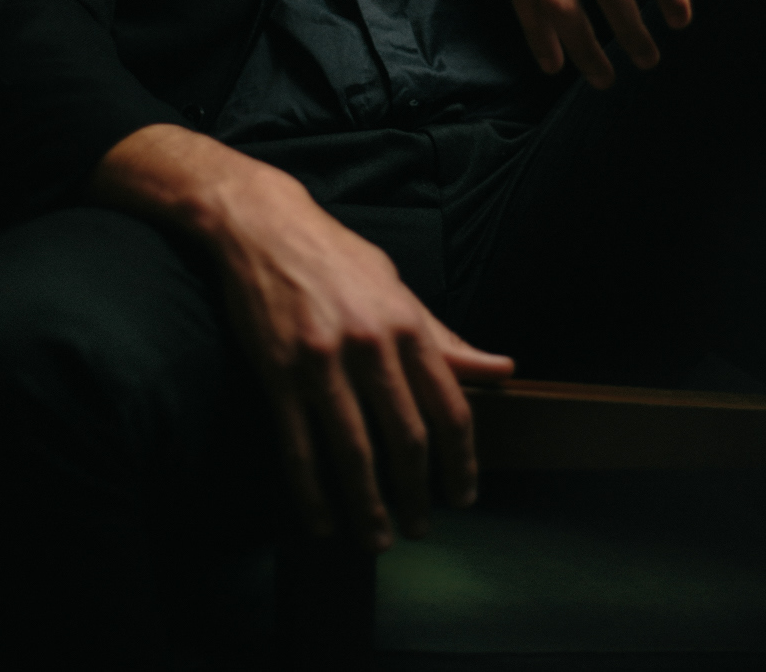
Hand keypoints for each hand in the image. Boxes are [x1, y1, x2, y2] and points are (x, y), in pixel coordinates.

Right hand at [88, 125, 512, 552]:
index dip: (461, 461)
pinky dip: (312, 493)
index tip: (464, 495)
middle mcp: (370, 344)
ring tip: (378, 538)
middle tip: (421, 526)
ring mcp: (321, 362)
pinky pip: (298, 447)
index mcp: (406, 324)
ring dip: (369, 507)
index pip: (449, 407)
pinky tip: (322, 521)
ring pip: (354, 453)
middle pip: (406, 438)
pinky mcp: (278, 374)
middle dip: (418, 493)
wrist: (266, 226)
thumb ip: (444, 337)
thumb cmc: (338, 258)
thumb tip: (500, 369)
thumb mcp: (397, 287)